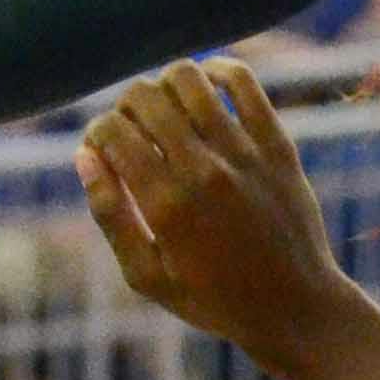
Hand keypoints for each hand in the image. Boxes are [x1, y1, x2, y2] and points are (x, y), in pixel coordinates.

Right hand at [78, 59, 355, 378]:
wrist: (296, 308)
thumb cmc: (214, 299)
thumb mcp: (148, 276)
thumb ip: (110, 215)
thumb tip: (83, 156)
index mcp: (166, 205)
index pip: (111, 131)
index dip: (96, 133)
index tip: (105, 150)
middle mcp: (204, 172)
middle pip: (143, 97)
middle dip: (125, 107)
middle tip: (135, 132)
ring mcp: (244, 155)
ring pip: (188, 78)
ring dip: (165, 85)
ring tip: (168, 111)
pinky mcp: (277, 146)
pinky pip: (243, 82)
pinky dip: (217, 71)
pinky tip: (206, 87)